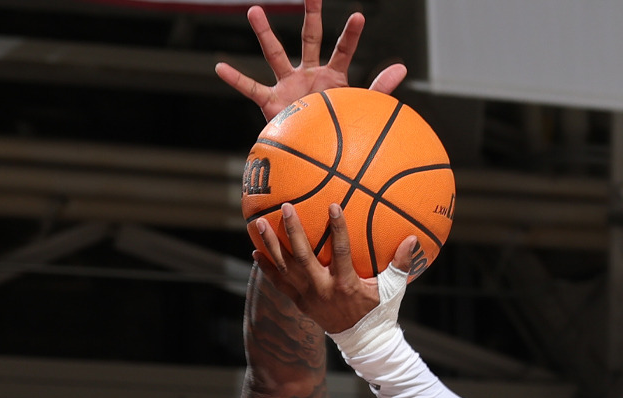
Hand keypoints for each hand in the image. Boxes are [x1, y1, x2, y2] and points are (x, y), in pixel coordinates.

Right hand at [215, 0, 405, 119]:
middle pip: (309, 37)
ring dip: (265, 33)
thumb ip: (380, 89)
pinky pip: (250, 88)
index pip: (343, 50)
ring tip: (254, 10)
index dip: (351, 35)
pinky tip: (220, 67)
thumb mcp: (361, 108)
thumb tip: (402, 67)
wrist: (316, 157)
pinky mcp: (272, 102)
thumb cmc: (339, 131)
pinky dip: (235, 79)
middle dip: (311, 15)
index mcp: (333, 76)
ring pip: (275, 53)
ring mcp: (288, 85)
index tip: (358, 16)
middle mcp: (309, 74)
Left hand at [251, 203, 417, 331]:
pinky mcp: (300, 303)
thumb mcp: (392, 289)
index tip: (333, 205)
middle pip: (303, 257)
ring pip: (285, 268)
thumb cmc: (380, 312)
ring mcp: (308, 297)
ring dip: (272, 245)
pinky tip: (255, 251)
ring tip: (259, 224)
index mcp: (346, 284)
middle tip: (286, 207)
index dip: (337, 228)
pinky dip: (267, 268)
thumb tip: (414, 238)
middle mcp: (323, 289)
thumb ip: (401, 264)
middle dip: (293, 231)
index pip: (340, 251)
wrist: (363, 343)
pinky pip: (279, 283)